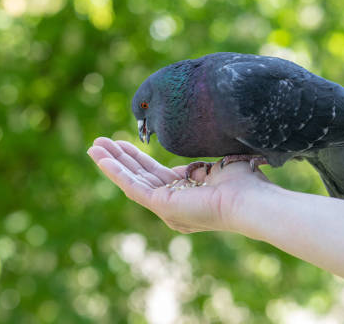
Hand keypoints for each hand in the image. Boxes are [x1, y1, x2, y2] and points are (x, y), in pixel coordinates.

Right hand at [87, 137, 277, 233]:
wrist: (250, 199)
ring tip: (94, 146)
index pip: (154, 173)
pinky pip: (132, 186)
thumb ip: (207, 155)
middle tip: (100, 142)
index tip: (124, 142)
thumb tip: (210, 136)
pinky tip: (102, 158)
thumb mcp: (221, 161)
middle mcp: (172, 203)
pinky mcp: (160, 206)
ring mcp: (165, 207)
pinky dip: (115, 172)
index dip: (137, 157)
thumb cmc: (244, 182)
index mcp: (186, 193)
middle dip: (119, 158)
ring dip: (111, 163)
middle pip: (138, 176)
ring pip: (131, 181)